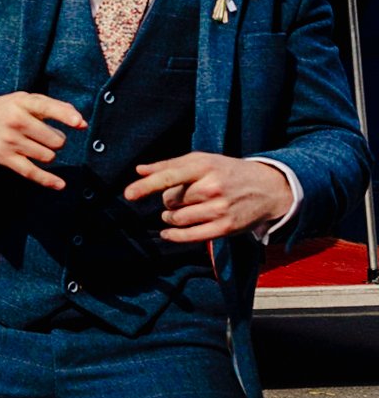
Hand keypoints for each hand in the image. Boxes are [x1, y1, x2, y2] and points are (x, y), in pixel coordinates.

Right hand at [0, 92, 86, 190]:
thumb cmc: (6, 109)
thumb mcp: (26, 100)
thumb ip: (56, 107)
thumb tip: (82, 124)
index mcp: (22, 103)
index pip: (46, 107)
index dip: (65, 115)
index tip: (79, 123)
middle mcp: (16, 121)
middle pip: (54, 139)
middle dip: (57, 140)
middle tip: (45, 136)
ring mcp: (10, 141)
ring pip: (48, 156)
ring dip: (49, 153)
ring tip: (36, 146)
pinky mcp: (5, 158)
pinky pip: (31, 172)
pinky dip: (47, 180)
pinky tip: (60, 184)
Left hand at [126, 153, 293, 242]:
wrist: (268, 188)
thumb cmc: (227, 171)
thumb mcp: (202, 161)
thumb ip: (169, 165)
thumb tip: (139, 170)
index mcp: (204, 166)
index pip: (169, 176)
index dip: (146, 186)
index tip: (128, 194)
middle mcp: (212, 187)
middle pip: (170, 199)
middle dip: (169, 200)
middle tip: (184, 196)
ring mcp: (220, 209)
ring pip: (177, 218)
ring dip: (170, 216)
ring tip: (178, 211)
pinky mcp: (226, 228)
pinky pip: (190, 236)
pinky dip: (174, 235)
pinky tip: (167, 232)